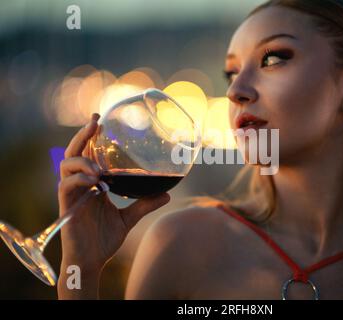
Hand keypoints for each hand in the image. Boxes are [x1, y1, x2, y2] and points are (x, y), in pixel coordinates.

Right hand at [58, 113, 169, 274]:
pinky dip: (79, 179)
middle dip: (83, 135)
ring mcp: (71, 194)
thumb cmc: (105, 239)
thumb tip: (167, 194)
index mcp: (92, 184)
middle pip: (74, 152)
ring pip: (67, 165)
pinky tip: (94, 180)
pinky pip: (67, 185)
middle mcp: (79, 185)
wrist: (91, 262)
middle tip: (95, 121)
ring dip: (83, 160)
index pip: (88, 154)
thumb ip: (144, 204)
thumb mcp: (129, 218)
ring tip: (99, 167)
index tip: (100, 120)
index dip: (91, 137)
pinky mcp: (66, 206)